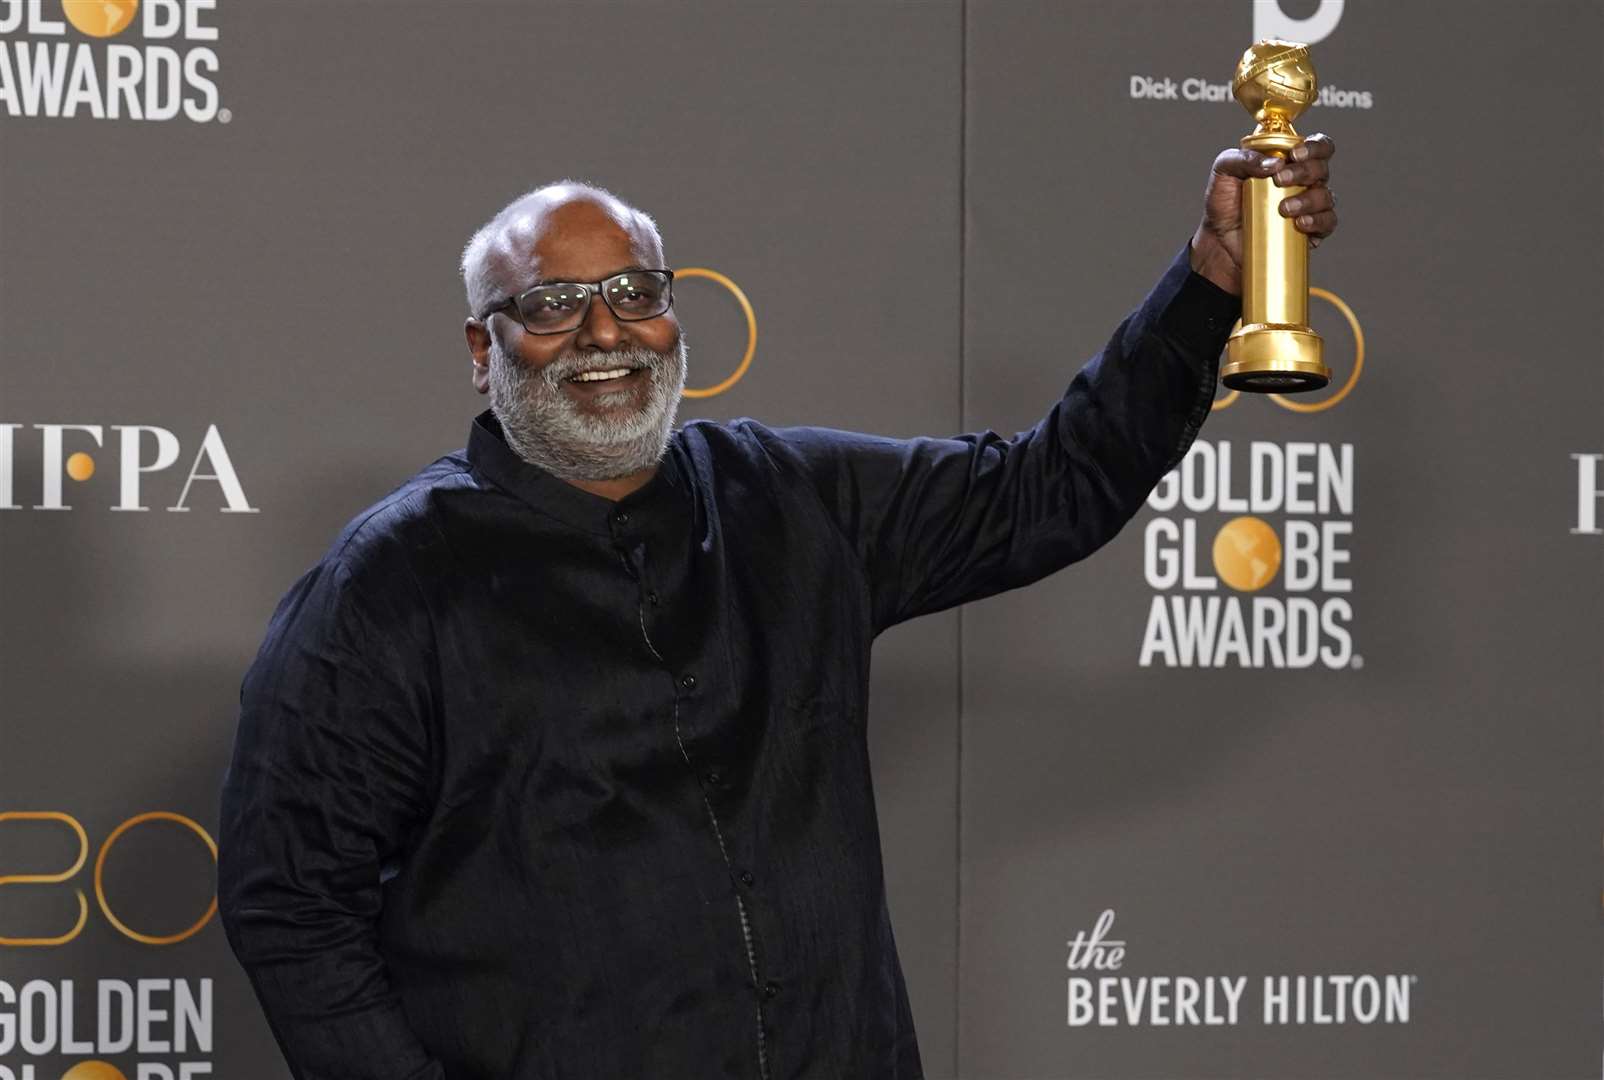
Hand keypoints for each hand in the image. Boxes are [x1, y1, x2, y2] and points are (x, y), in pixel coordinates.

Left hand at [1188, 133, 1336, 295]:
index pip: (1317, 146)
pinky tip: (1301, 223)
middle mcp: (1305, 182)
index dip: (1314, 147)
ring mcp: (1309, 207)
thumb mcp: (1224, 171)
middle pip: (1321, 169)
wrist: (1219, 240)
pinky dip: (1318, 221)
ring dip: (1309, 200)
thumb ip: (1243, 158)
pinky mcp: (1310, 231)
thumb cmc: (1224, 203)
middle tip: (1280, 180)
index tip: (1295, 155)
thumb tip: (1274, 163)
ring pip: (1326, 197)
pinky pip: (1327, 223)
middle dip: (1304, 172)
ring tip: (1284, 208)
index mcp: (1290, 161)